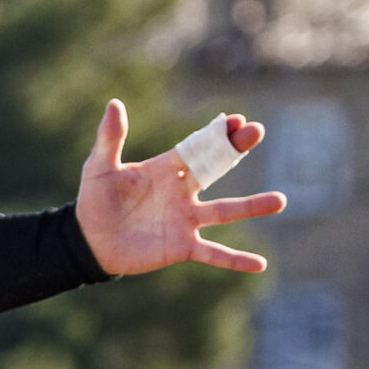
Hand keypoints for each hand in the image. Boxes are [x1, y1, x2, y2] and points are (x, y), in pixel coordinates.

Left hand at [75, 99, 287, 276]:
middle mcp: (182, 192)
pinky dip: (235, 259)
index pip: (198, 147)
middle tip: (258, 131)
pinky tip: (259, 264)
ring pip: (225, 212)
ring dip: (252, 207)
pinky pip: (213, 253)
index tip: (237, 121)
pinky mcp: (182, 246)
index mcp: (166, 169)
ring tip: (280, 201)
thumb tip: (114, 103)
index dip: (216, 134)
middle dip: (235, 150)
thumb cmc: (94, 200)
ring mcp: (186, 220)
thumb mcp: (100, 166)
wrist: (88, 241)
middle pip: (216, 169)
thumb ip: (110, 138)